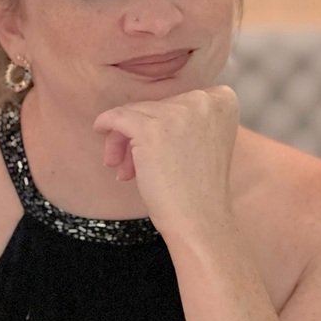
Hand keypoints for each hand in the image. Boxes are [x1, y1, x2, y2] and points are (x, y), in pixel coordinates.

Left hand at [93, 86, 238, 232]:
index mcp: (220, 101)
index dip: (163, 123)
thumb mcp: (202, 141)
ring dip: (124, 140)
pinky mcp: (151, 129)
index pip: (177, 100)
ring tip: (124, 170)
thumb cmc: (197, 188)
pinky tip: (99, 130)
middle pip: (155, 106)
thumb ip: (183, 118)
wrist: (200, 221)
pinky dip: (105, 123)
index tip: (162, 148)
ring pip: (135, 113)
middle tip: (132, 165)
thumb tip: (138, 108)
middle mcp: (202, 101)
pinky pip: (118, 117)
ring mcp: (177, 113)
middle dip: (140, 134)